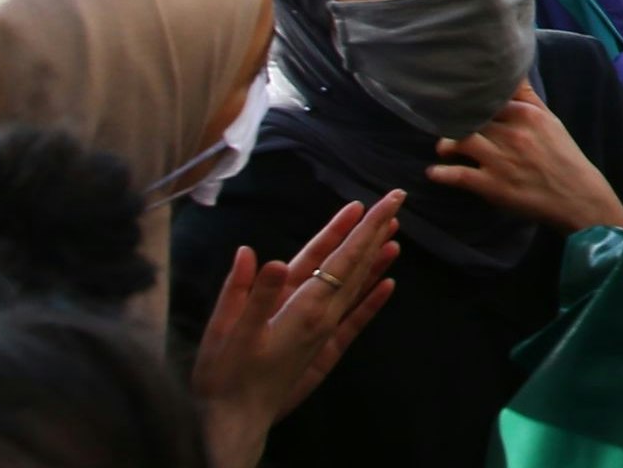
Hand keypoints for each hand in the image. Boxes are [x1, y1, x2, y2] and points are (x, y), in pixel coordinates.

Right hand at [192, 193, 402, 467]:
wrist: (235, 422)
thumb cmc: (225, 376)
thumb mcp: (228, 332)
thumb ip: (248, 294)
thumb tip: (255, 253)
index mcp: (302, 307)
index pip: (341, 256)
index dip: (363, 226)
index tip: (384, 200)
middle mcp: (321, 316)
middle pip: (354, 264)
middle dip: (374, 231)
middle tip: (396, 200)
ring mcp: (323, 331)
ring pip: (356, 285)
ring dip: (374, 257)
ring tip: (395, 232)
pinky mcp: (320, 346)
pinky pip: (355, 316)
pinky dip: (373, 298)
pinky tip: (389, 283)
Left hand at [429, 85, 622, 234]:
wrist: (577, 196)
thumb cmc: (562, 156)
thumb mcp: (550, 120)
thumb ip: (527, 96)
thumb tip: (513, 69)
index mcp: (527, 114)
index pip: (485, 98)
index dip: (467, 102)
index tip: (456, 105)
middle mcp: (512, 134)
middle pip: (468, 119)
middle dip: (453, 123)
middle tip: (445, 128)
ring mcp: (501, 159)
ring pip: (459, 141)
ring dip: (445, 145)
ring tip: (445, 150)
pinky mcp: (493, 185)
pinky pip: (457, 175)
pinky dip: (440, 173)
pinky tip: (435, 173)